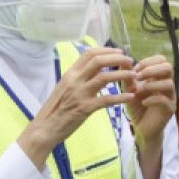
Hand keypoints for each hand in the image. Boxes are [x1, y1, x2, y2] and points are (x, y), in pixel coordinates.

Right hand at [17, 47, 134, 169]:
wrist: (45, 127)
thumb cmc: (56, 109)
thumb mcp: (64, 87)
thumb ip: (78, 77)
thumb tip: (92, 69)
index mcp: (70, 73)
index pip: (89, 53)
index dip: (107, 50)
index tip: (119, 52)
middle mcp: (74, 80)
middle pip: (98, 61)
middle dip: (117, 59)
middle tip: (130, 61)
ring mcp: (79, 94)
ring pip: (104, 77)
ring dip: (122, 75)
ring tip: (133, 76)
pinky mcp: (85, 108)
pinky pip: (106, 100)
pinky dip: (120, 97)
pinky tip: (130, 97)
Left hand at [122, 54, 175, 145]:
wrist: (141, 127)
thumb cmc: (137, 106)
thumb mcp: (129, 89)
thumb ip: (127, 76)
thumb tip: (123, 59)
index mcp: (159, 77)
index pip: (161, 60)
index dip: (148, 61)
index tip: (135, 70)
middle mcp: (167, 85)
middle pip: (168, 67)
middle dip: (151, 70)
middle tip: (138, 77)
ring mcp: (170, 97)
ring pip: (169, 83)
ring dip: (151, 85)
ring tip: (139, 91)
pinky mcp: (169, 110)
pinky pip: (165, 100)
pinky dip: (152, 99)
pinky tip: (143, 102)